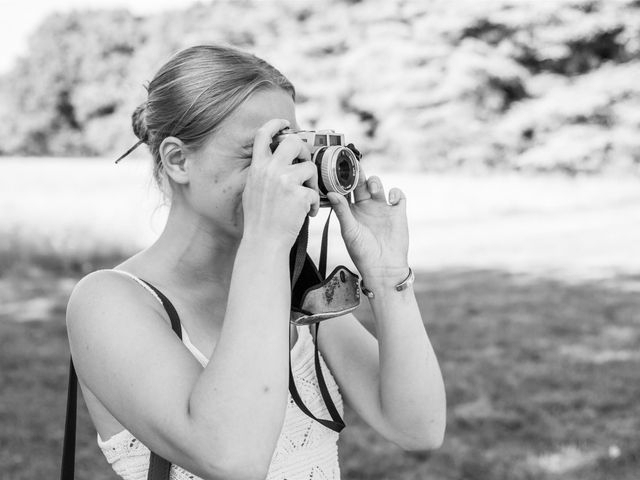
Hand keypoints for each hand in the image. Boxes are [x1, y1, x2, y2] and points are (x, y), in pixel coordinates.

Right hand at [242, 119, 319, 247]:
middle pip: (294, 142)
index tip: (285, 124)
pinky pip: (315, 192)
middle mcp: (270, 170)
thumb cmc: (260, 220)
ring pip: (310, 167)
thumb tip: (275, 158)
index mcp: (257, 167)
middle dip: (304, 151)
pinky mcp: (300, 195)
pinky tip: (306, 214)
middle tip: (305, 164)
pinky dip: (313, 204)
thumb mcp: (253, 190)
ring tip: (306, 199)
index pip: (263, 134)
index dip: (275, 124)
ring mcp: (286, 181)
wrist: (264, 242)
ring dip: (312, 183)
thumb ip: (263, 172)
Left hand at [327, 170, 408, 281]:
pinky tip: (391, 200)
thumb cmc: (362, 252)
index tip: (340, 171)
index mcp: (351, 211)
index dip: (344, 180)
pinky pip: (398, 196)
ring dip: (375, 182)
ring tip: (373, 188)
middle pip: (362, 184)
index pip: (346, 190)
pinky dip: (396, 193)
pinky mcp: (398, 212)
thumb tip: (331, 193)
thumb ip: (342, 211)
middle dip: (359, 176)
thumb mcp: (349, 230)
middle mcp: (366, 207)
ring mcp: (382, 208)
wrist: (384, 268)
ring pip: (378, 186)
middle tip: (356, 170)